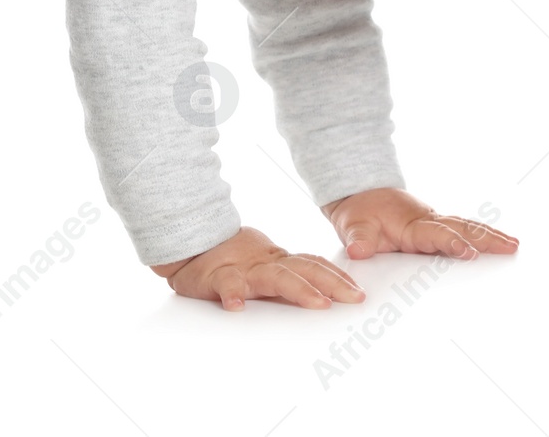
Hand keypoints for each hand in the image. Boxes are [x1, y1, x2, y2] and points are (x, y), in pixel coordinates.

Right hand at [149, 226, 366, 310]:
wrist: (190, 242)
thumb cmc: (229, 259)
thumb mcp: (263, 266)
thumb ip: (288, 275)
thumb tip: (324, 294)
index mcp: (277, 262)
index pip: (313, 265)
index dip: (337, 276)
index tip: (358, 290)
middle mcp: (265, 264)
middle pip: (304, 270)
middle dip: (333, 283)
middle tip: (354, 298)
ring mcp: (243, 270)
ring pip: (274, 278)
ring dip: (299, 289)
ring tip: (317, 302)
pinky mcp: (217, 277)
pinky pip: (225, 286)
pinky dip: (231, 295)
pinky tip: (235, 307)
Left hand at [320, 188, 517, 260]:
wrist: (358, 194)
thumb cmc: (358, 211)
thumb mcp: (351, 224)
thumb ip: (358, 238)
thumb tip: (359, 250)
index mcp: (411, 224)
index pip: (436, 234)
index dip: (452, 243)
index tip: (469, 253)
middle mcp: (427, 222)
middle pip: (462, 228)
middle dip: (486, 238)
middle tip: (511, 246)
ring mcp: (434, 225)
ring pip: (466, 228)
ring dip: (490, 236)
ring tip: (514, 245)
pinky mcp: (435, 230)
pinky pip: (462, 232)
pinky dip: (481, 236)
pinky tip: (498, 244)